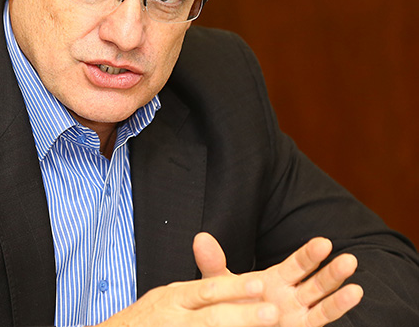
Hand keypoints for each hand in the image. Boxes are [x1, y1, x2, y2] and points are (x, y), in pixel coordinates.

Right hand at [100, 272, 279, 326]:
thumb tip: (211, 250)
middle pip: (212, 318)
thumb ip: (196, 287)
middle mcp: (176, 320)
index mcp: (174, 299)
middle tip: (272, 313)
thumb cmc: (151, 318)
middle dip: (243, 316)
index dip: (233, 287)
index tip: (259, 284)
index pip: (206, 290)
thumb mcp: (167, 295)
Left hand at [193, 233, 363, 326]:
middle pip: (316, 281)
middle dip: (332, 271)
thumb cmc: (230, 306)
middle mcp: (293, 296)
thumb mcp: (221, 285)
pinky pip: (320, 320)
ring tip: (357, 284)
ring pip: (322, 300)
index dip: (310, 254)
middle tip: (349, 259)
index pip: (298, 264)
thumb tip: (200, 237)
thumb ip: (214, 264)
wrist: (230, 322)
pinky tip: (352, 297)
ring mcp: (299, 314)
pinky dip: (337, 309)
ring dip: (338, 291)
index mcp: (277, 280)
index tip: (324, 242)